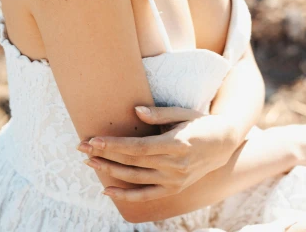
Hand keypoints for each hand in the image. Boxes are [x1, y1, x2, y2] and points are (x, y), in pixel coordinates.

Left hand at [78, 105, 236, 202]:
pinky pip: (145, 196)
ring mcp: (173, 180)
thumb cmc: (200, 123)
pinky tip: (107, 189)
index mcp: (175, 144)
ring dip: (109, 171)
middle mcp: (173, 166)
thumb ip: (159, 113)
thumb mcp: (183, 113)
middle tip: (82, 147)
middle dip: (104, 155)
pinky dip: (125, 195)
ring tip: (89, 162)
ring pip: (134, 179)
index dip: (114, 145)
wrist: (223, 144)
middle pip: (132, 163)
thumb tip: (136, 111)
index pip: (137, 147)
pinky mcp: (173, 189)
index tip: (94, 140)